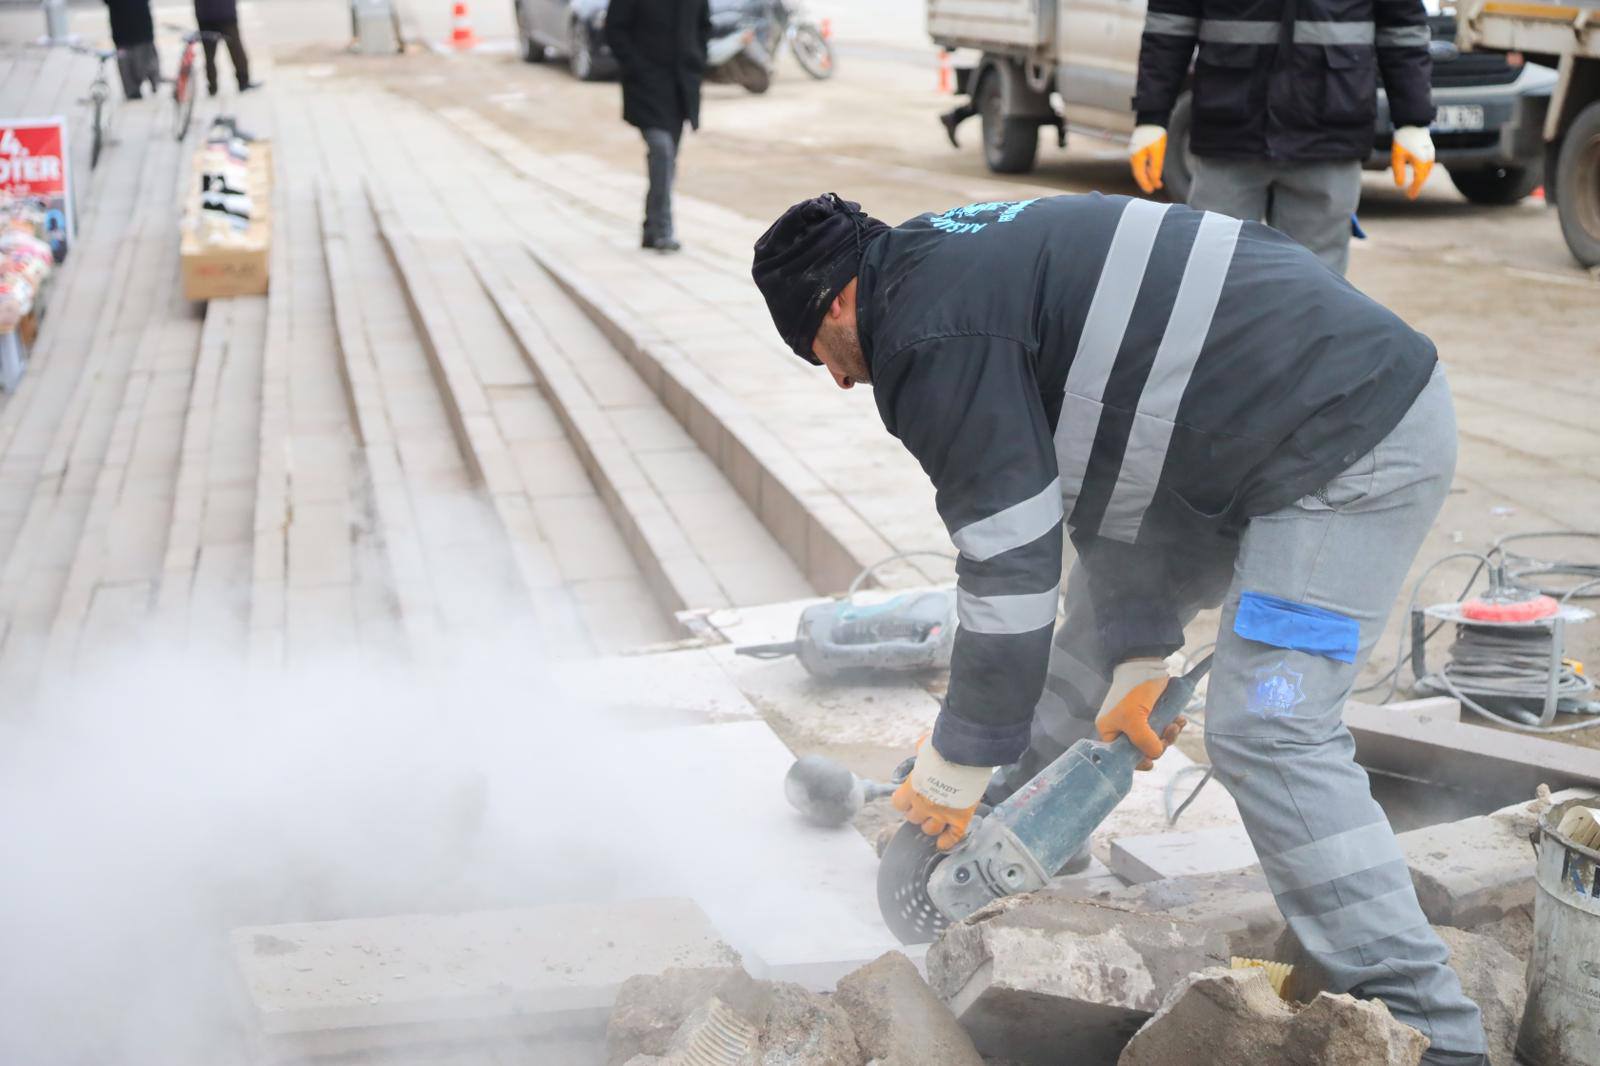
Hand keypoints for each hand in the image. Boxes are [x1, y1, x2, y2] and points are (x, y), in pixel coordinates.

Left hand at [890, 734, 992, 850]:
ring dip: (931, 825)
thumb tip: (921, 746)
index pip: (899, 804)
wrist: (965, 756)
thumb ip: (921, 753)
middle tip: (925, 805)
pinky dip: (948, 841)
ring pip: (930, 829)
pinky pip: (953, 837)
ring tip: (936, 819)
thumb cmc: (943, 748)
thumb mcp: (925, 748)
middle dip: (918, 812)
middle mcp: (923, 805)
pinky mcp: (960, 819)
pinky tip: (944, 843)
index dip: (904, 801)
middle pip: (913, 818)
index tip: (909, 797)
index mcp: (911, 789)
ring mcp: (942, 814)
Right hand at [1095, 658, 1186, 770]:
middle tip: (1169, 733)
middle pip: (1141, 748)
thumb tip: (1156, 753)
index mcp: (1110, 730)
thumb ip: (1144, 742)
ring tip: (1177, 724)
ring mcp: (1137, 720)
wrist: (1146, 663)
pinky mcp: (1151, 712)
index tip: (1150, 760)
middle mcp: (1122, 727)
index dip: (1137, 760)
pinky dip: (1172, 725)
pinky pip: (1163, 727)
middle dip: (1158, 744)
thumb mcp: (1135, 720)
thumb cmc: (1133, 691)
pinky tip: (1179, 719)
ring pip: (1155, 738)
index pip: (1121, 755)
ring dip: (1169, 734)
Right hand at [1129, 125, 1168, 194]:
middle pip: (1139, 173)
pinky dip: (1147, 167)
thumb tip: (1155, 179)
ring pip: (1141, 167)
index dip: (1146, 184)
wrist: (1152, 117)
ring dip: (1148, 174)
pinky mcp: (1139, 147)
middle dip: (1147, 181)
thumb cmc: (1154, 133)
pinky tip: (1152, 169)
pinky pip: (1142, 161)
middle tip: (1154, 187)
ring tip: (1156, 180)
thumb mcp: (1158, 151)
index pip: (1140, 176)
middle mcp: (1133, 156)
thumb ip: (1156, 166)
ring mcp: (1135, 151)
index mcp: (1136, 158)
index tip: (1151, 190)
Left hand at [1391, 126, 1434, 199]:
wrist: (1412, 122)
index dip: (1414, 189)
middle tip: (1411, 195)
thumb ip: (1398, 171)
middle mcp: (1428, 158)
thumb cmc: (1403, 139)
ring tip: (1415, 186)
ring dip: (1422, 179)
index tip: (1409, 197)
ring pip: (1427, 170)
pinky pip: (1429, 164)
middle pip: (1424, 176)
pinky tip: (1420, 174)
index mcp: (1421, 161)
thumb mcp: (1397, 157)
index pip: (1419, 179)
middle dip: (1418, 186)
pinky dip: (1424, 171)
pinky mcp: (1430, 149)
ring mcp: (1430, 153)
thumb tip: (1400, 185)